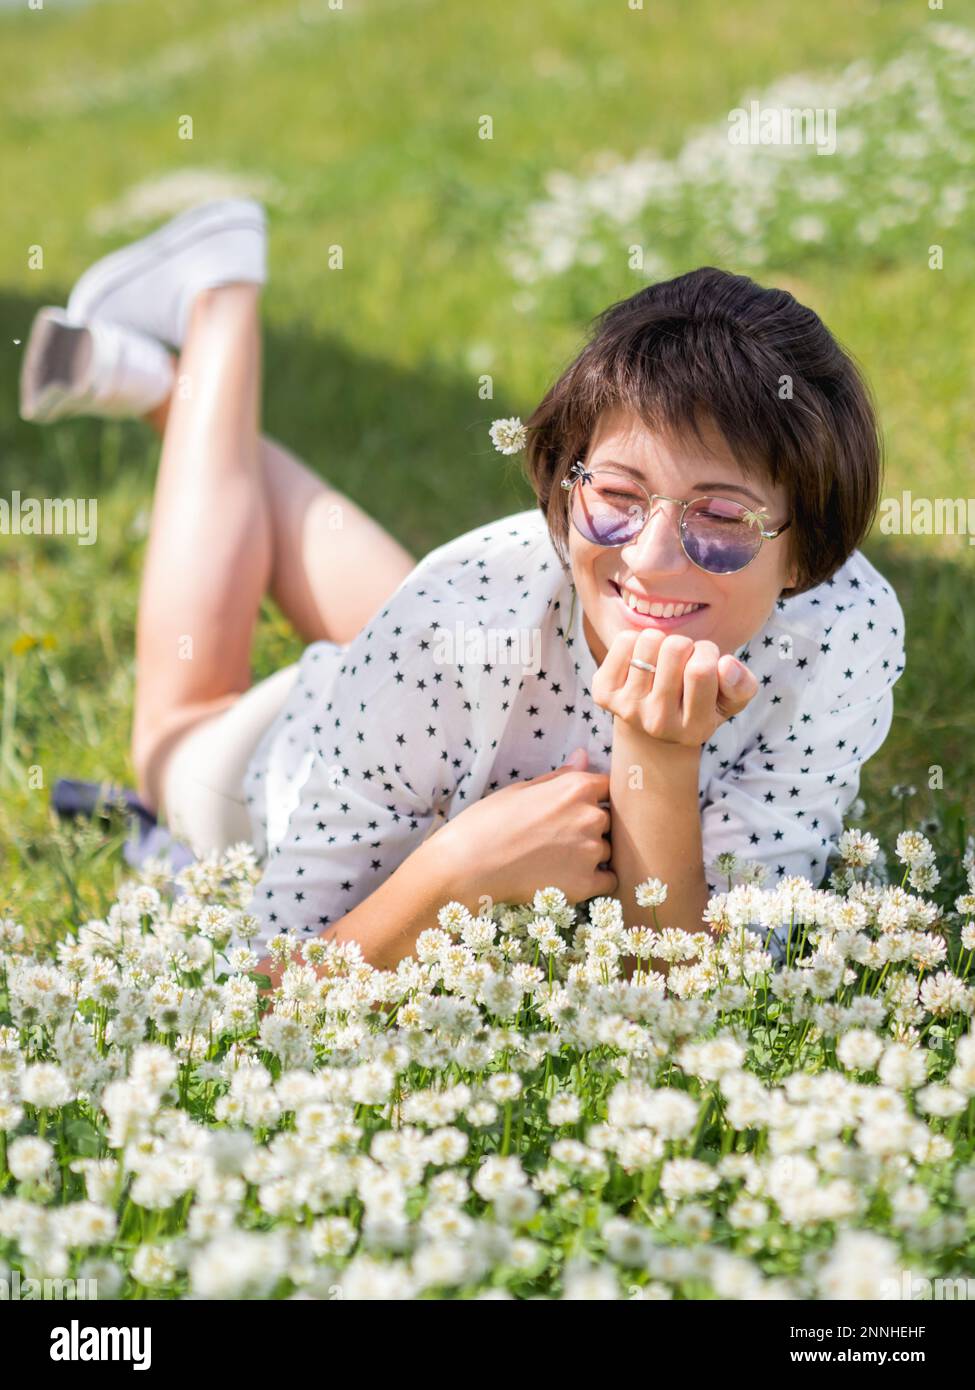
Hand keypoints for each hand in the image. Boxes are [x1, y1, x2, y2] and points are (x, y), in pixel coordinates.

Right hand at [431, 748, 616, 906]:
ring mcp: (590, 852)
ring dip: (590, 855)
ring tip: (555, 860)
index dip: (594, 797)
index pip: (608, 787)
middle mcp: (591, 817)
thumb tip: (584, 756)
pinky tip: (569, 879)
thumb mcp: (521, 790)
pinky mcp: (585, 884)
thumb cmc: (487, 822)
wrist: (466, 866)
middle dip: (590, 827)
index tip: (576, 808)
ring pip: (607, 851)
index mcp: (576, 788)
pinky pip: (608, 881)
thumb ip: (560, 777)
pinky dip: (594, 881)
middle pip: (608, 821)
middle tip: (557, 838)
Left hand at [590, 628, 758, 747]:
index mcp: (694, 728)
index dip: (708, 652)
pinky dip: (636, 641)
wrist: (651, 728)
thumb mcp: (729, 701)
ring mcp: (627, 709)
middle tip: (682, 662)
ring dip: (661, 642)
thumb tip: (726, 664)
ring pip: (649, 640)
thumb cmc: (698, 704)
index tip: (705, 661)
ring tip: (662, 662)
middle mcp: (657, 724)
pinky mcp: (603, 693)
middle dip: (685, 645)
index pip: (702, 669)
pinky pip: (624, 641)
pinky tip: (641, 662)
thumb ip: (742, 685)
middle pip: (675, 649)